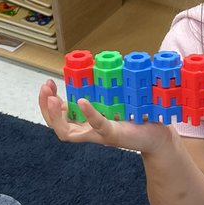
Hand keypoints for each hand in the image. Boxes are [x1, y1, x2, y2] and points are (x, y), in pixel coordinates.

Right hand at [38, 79, 170, 153]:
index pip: (58, 116)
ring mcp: (99, 135)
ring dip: (57, 116)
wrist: (157, 135)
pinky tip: (82, 102)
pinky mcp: (113, 134)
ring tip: (54, 100)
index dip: (47, 102)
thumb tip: (92, 69)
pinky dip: (89, 114)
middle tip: (46, 90)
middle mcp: (88, 131)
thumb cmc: (135, 117)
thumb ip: (100, 91)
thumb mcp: (112, 101)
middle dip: (46, 108)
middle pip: (56, 126)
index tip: (47, 84)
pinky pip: (98, 125)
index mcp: (85, 122)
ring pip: (69, 133)